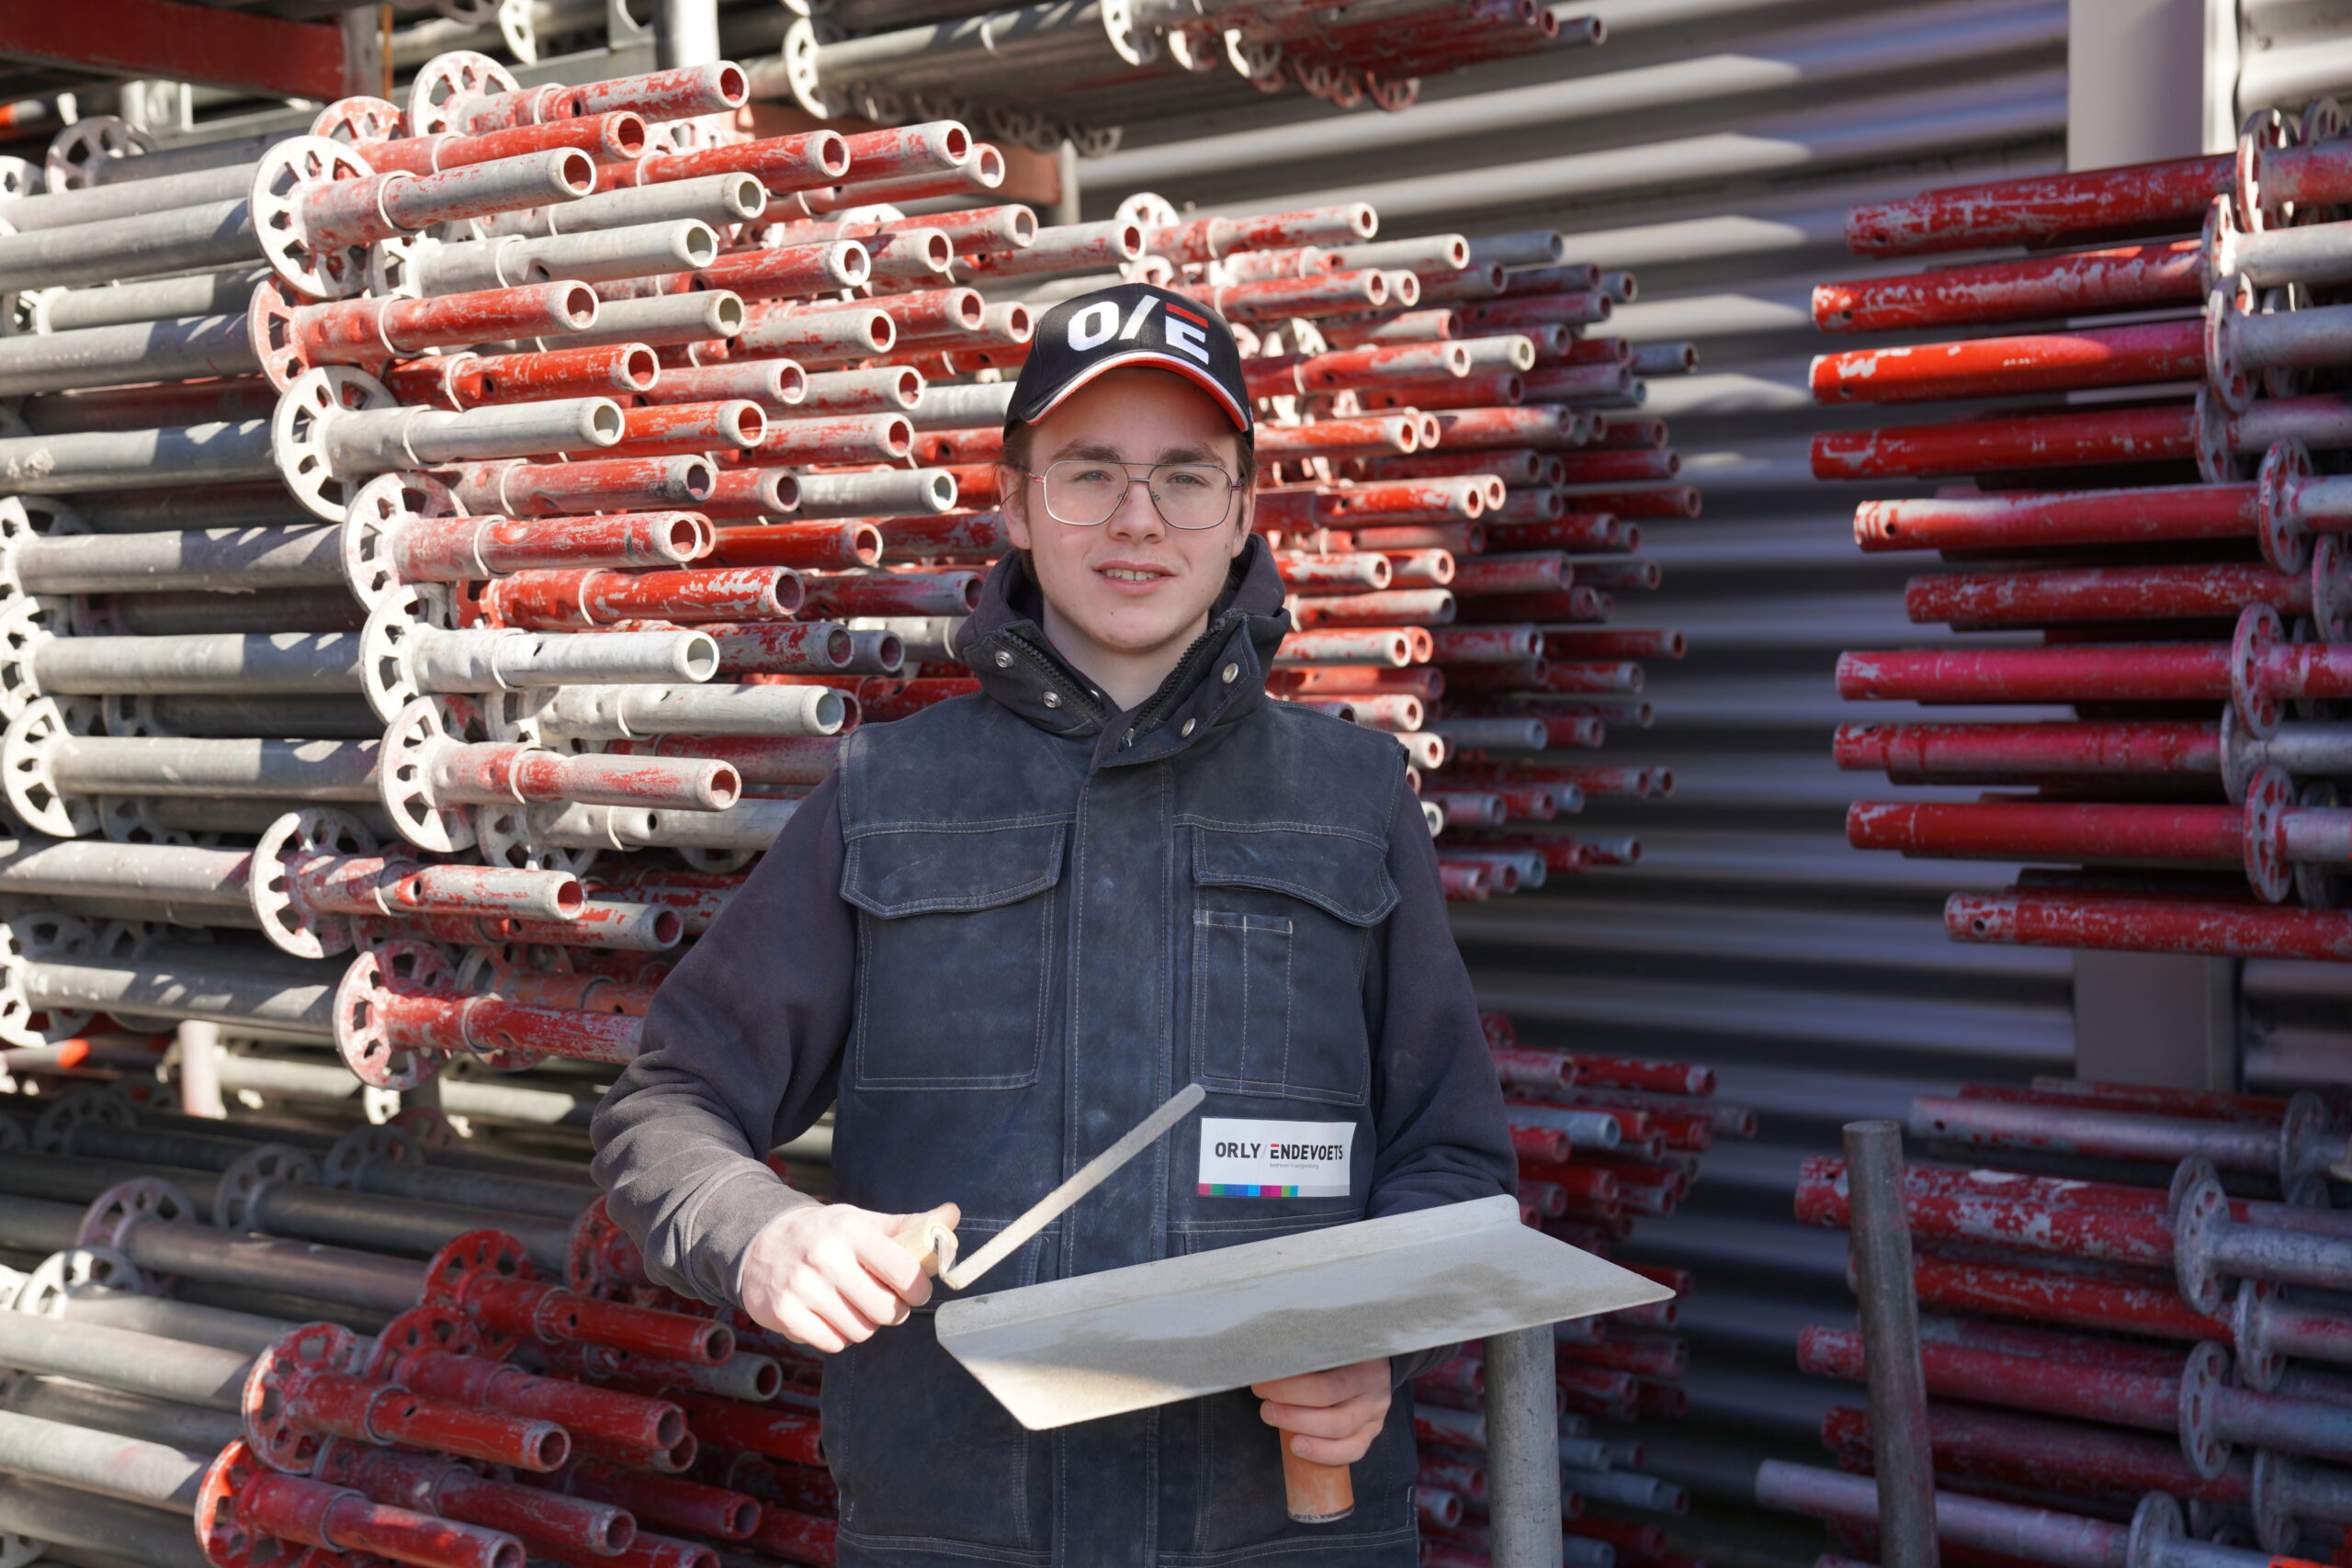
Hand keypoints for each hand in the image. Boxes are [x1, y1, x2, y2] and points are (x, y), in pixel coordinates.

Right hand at [739, 1199, 960, 1353]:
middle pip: (886, 1310)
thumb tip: (952, 1214)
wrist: (758, 1241)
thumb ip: (909, 1225)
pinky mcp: (783, 1312)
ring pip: (861, 1331)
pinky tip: (830, 1316)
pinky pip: (832, 1344)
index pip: (905, 1271)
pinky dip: (838, 1337)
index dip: (919, 1290)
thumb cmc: (823, 1234)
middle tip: (883, 1301)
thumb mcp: (861, 1221)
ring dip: (864, 1325)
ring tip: (852, 1306)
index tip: (915, 1291)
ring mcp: (802, 1286)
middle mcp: (825, 1257)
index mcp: (851, 1230)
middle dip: (892, 1311)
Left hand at [1252, 1357, 1391, 1465]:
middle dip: (1291, 1408)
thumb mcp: (1324, 1347)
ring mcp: (1376, 1411)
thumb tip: (1265, 1367)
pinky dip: (1323, 1453)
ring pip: (1341, 1428)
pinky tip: (1298, 1448)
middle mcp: (1374, 1384)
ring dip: (1302, 1428)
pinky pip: (1352, 1450)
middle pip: (1330, 1400)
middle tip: (1266, 1408)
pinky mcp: (1372, 1431)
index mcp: (1362, 1357)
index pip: (1324, 1374)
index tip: (1262, 1384)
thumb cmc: (1334, 1356)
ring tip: (1275, 1422)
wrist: (1366, 1366)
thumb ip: (1303, 1354)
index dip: (1290, 1385)